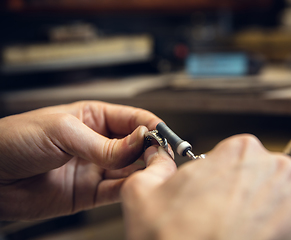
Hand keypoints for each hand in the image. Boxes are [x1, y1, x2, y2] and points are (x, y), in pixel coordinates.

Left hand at [0, 101, 163, 219]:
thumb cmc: (15, 140)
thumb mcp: (63, 132)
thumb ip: (104, 144)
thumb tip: (140, 141)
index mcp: (93, 118)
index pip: (133, 118)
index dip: (151, 126)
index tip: (164, 136)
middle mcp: (98, 142)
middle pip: (137, 145)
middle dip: (152, 149)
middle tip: (163, 156)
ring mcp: (95, 168)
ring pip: (130, 169)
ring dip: (144, 170)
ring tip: (154, 171)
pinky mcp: (89, 193)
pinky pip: (116, 191)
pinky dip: (130, 189)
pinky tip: (138, 185)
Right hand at [122, 134, 290, 239]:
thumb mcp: (142, 196)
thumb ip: (153, 167)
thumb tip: (156, 158)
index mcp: (240, 151)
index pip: (240, 156)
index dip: (227, 178)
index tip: (221, 197)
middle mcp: (278, 167)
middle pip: (267, 177)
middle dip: (252, 195)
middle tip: (231, 221)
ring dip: (276, 216)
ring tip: (249, 236)